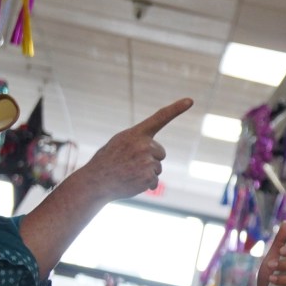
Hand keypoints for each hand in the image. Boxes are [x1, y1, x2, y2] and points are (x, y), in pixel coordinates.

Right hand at [76, 100, 191, 203]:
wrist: (95, 182)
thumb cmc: (107, 161)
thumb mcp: (120, 142)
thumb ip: (138, 141)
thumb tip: (157, 153)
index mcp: (136, 133)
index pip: (160, 117)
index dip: (176, 108)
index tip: (190, 100)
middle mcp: (143, 145)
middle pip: (160, 153)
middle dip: (150, 159)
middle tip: (131, 163)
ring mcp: (146, 161)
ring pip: (158, 168)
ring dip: (147, 173)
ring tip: (129, 173)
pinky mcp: (148, 177)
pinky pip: (155, 181)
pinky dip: (146, 184)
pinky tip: (131, 182)